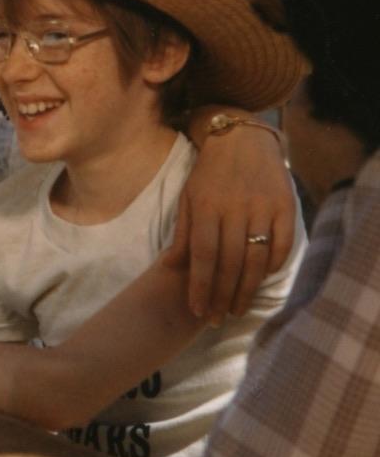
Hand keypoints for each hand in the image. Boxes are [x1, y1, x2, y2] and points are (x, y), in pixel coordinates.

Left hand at [165, 116, 294, 321]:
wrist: (242, 138)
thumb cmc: (209, 173)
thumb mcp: (188, 198)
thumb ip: (183, 233)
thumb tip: (171, 266)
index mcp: (206, 207)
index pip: (202, 256)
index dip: (199, 286)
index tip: (197, 310)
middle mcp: (235, 209)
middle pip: (229, 263)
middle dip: (221, 295)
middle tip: (216, 318)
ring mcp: (262, 208)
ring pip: (256, 259)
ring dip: (246, 289)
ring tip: (236, 309)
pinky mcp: (285, 206)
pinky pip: (282, 243)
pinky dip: (273, 265)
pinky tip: (261, 280)